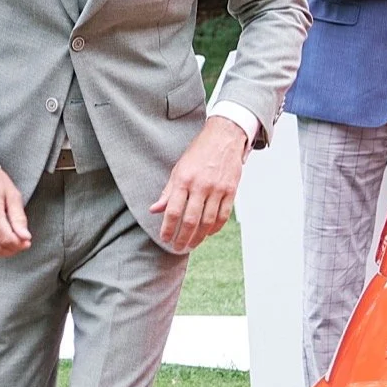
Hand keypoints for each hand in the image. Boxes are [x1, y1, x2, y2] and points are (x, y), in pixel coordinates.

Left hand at [152, 115, 249, 252]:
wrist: (224, 138)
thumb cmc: (199, 153)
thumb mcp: (179, 169)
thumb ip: (168, 192)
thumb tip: (155, 209)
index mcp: (184, 180)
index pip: (173, 211)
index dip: (168, 228)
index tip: (164, 238)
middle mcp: (201, 186)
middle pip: (191, 220)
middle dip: (183, 238)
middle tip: (178, 248)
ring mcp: (218, 189)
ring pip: (208, 221)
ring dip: (199, 237)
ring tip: (192, 244)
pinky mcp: (231, 191)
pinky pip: (223, 216)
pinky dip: (215, 228)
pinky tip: (208, 233)